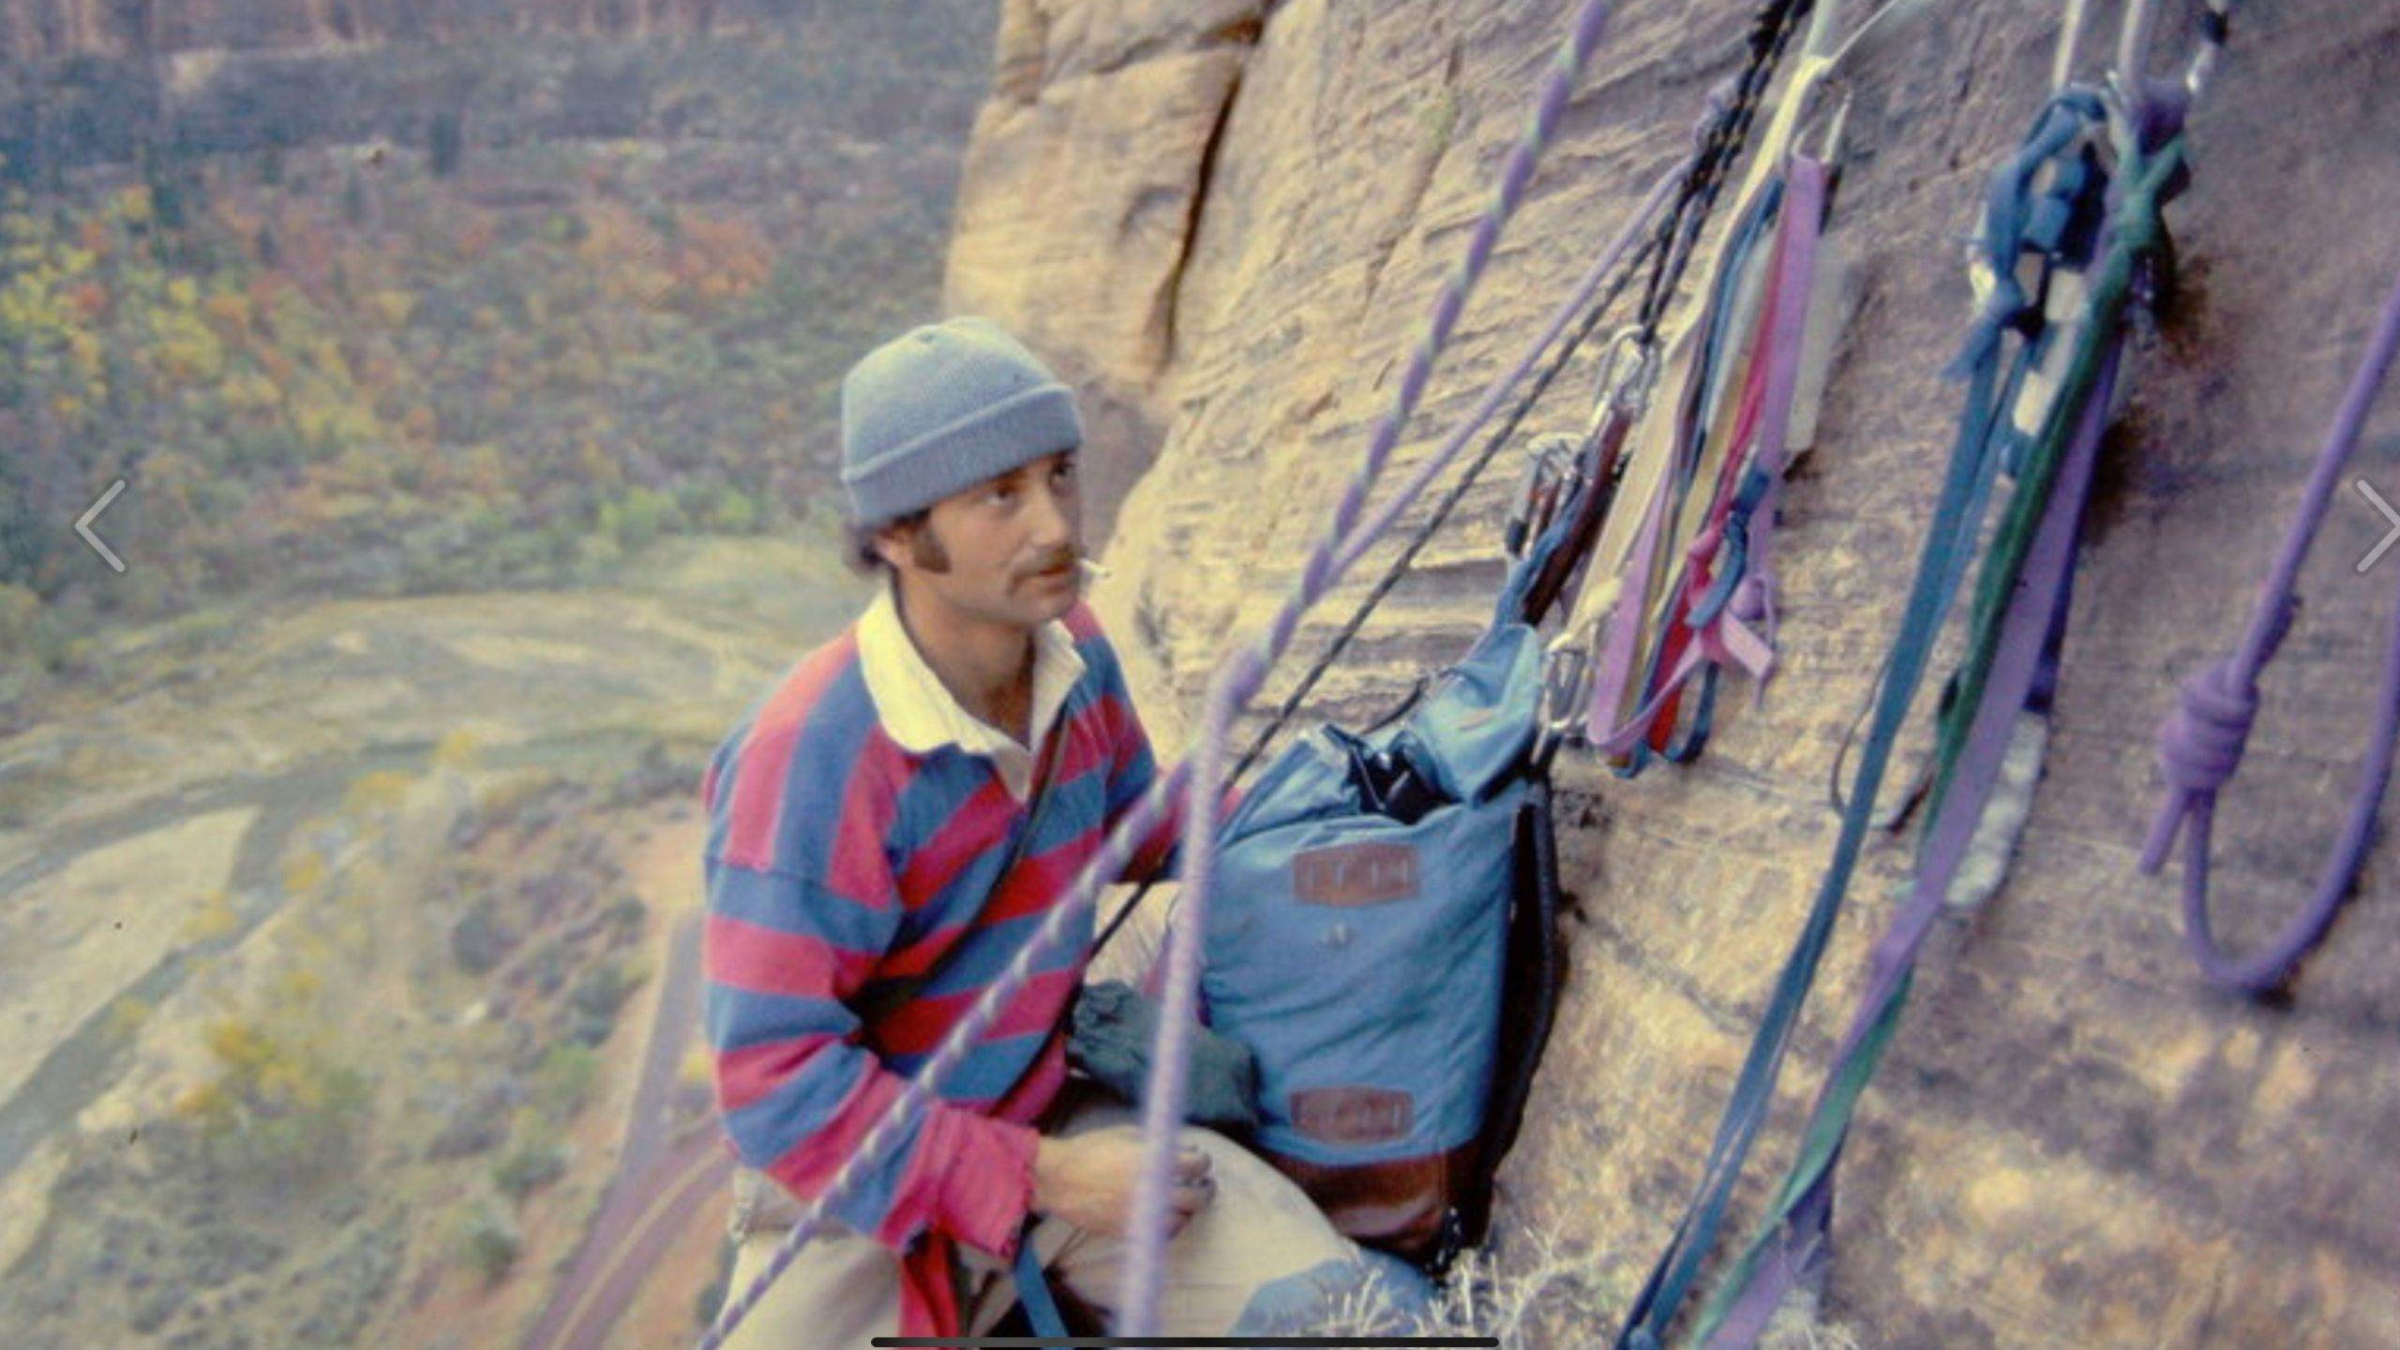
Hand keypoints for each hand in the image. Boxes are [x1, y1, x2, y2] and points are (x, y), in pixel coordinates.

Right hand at [1031, 1132, 1213, 1239]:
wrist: (1059, 1179)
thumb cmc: (1090, 1150)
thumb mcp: (1126, 1134)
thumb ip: (1157, 1143)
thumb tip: (1182, 1149)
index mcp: (1154, 1162)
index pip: (1198, 1165)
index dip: (1203, 1161)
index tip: (1200, 1160)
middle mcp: (1153, 1191)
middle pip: (1198, 1198)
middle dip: (1205, 1189)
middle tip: (1203, 1184)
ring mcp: (1142, 1214)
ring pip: (1183, 1220)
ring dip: (1188, 1209)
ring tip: (1185, 1200)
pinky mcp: (1130, 1230)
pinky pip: (1161, 1234)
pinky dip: (1169, 1225)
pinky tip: (1166, 1214)